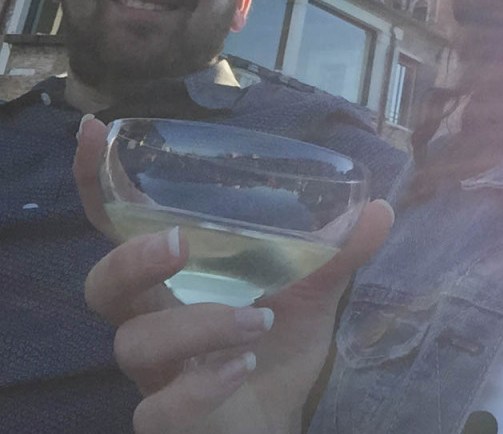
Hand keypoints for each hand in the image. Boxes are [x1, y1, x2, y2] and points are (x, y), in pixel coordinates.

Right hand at [74, 117, 393, 433]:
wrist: (283, 421)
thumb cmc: (279, 347)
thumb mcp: (313, 290)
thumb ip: (338, 250)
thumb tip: (380, 206)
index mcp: (175, 274)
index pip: (119, 223)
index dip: (96, 179)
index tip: (91, 130)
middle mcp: (153, 316)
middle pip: (104, 284)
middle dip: (133, 258)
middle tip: (182, 242)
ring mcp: (154, 372)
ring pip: (135, 343)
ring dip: (197, 324)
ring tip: (259, 317)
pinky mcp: (166, 420)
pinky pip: (157, 408)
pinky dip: (199, 385)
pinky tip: (241, 367)